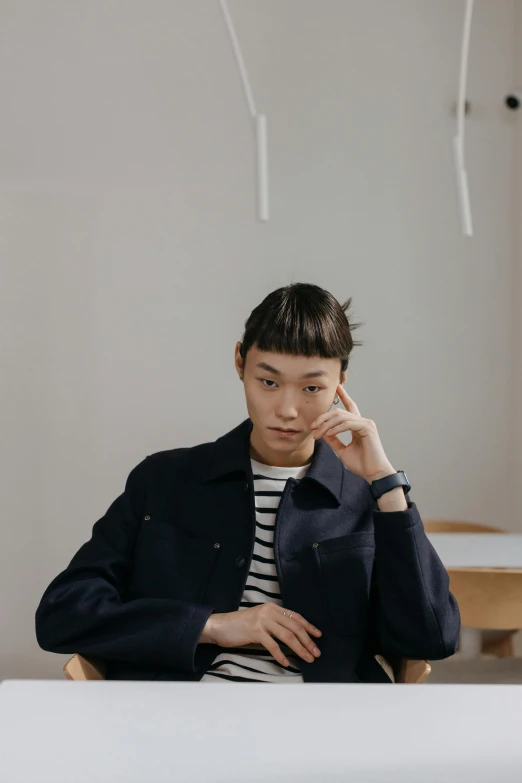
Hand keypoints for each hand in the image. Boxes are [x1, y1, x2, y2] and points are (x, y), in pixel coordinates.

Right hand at [199, 603, 321, 666]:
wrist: (221, 626)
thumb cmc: (241, 625)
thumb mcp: (260, 619)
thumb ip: (274, 623)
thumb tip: (292, 635)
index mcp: (272, 607)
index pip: (295, 616)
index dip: (308, 626)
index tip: (318, 635)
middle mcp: (269, 612)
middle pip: (295, 627)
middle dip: (308, 641)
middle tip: (316, 652)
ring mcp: (262, 621)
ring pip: (287, 636)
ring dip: (300, 649)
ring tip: (307, 658)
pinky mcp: (255, 632)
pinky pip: (273, 645)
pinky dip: (281, 655)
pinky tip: (286, 662)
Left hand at [310, 384, 394, 483]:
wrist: (373, 474)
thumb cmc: (361, 464)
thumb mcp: (342, 451)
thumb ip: (333, 440)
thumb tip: (322, 432)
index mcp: (357, 425)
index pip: (349, 407)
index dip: (343, 396)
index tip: (337, 386)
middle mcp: (362, 421)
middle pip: (339, 412)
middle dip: (324, 417)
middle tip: (312, 426)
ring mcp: (366, 423)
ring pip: (341, 416)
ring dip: (326, 425)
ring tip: (317, 434)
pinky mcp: (367, 428)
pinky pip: (347, 423)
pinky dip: (335, 429)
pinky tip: (327, 434)